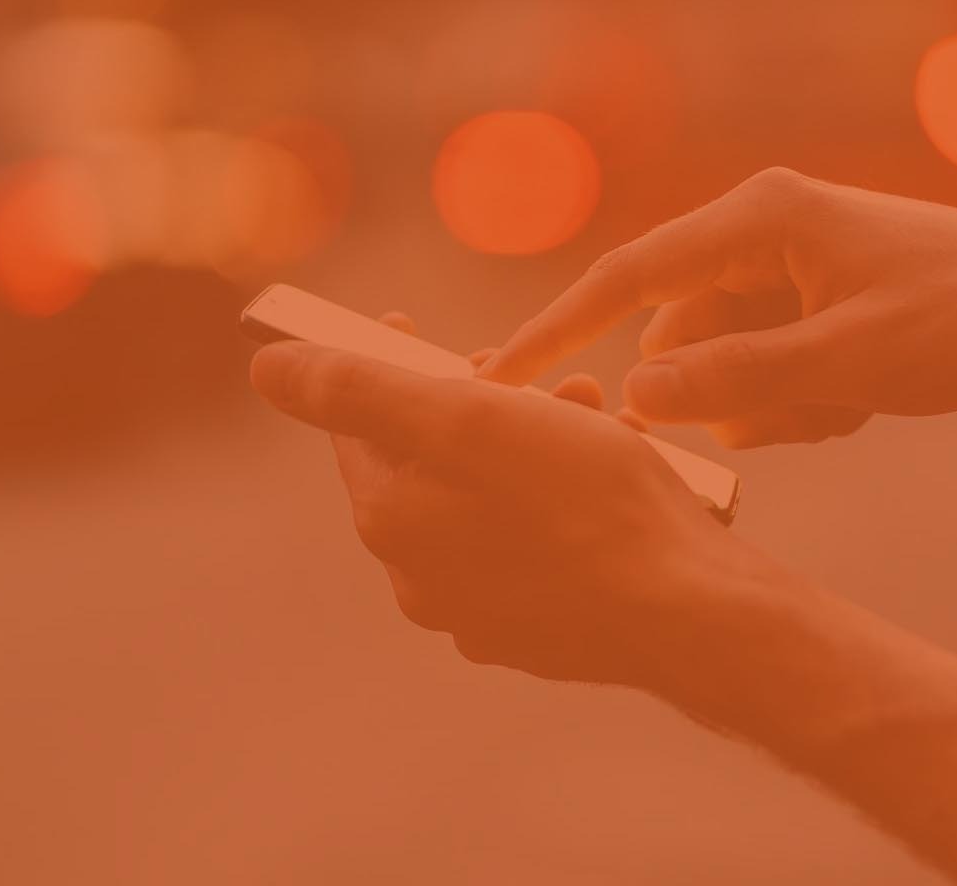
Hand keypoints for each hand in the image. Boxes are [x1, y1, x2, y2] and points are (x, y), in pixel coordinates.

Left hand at [251, 315, 753, 686]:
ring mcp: (480, 613)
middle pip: (427, 459)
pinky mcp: (539, 632)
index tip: (414, 325)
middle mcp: (421, 578)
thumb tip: (266, 368)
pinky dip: (559, 500)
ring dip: (528, 442)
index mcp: (391, 520)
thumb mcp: (468, 415)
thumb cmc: (588, 502)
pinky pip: (532, 544)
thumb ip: (357, 390)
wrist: (690, 611)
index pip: (358, 422)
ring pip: (486, 498)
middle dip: (477, 402)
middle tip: (534, 375)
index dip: (386, 363)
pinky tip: (608, 478)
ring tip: (590, 414)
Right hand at [480, 168, 956, 447]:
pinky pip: (771, 369)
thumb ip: (735, 382)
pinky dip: (803, 402)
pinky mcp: (823, 303)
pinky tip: (865, 401)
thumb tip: (637, 398)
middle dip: (723, 393)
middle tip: (801, 415)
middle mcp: (768, 231)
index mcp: (763, 216)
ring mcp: (796, 269)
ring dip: (772, 405)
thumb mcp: (846, 364)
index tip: (501, 380)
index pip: (630, 276)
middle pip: (685, 333)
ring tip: (851, 402)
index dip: (560, 331)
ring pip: (730, 363)